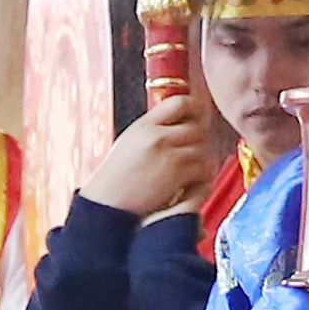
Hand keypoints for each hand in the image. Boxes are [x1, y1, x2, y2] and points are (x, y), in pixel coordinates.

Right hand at [76, 92, 222, 221]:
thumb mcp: (128, 145)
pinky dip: (199, 176)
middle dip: (199, 139)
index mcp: (143, 126)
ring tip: (189, 169)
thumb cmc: (114, 182)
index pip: (178, 102)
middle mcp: (156, 136)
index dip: (194, 108)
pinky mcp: (176, 173)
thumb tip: (175, 126)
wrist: (106, 207)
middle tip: (194, 150)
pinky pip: (201, 168)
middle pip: (195, 126)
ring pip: (202, 148)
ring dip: (200, 160)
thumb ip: (150, 132)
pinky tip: (188, 183)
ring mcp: (168, 154)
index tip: (198, 115)